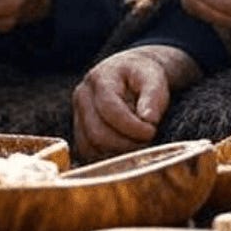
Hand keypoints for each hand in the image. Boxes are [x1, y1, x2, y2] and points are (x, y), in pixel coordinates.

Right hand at [71, 45, 197, 161]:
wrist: (129, 73)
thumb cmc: (142, 77)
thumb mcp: (154, 79)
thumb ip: (153, 97)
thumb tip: (149, 120)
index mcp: (100, 79)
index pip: (110, 110)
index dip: (132, 127)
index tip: (152, 130)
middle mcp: (82, 96)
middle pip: (97, 133)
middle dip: (127, 144)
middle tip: (147, 140)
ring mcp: (77, 114)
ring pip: (90, 146)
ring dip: (118, 152)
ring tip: (138, 143)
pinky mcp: (78, 130)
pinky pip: (88, 152)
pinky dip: (107, 156)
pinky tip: (125, 149)